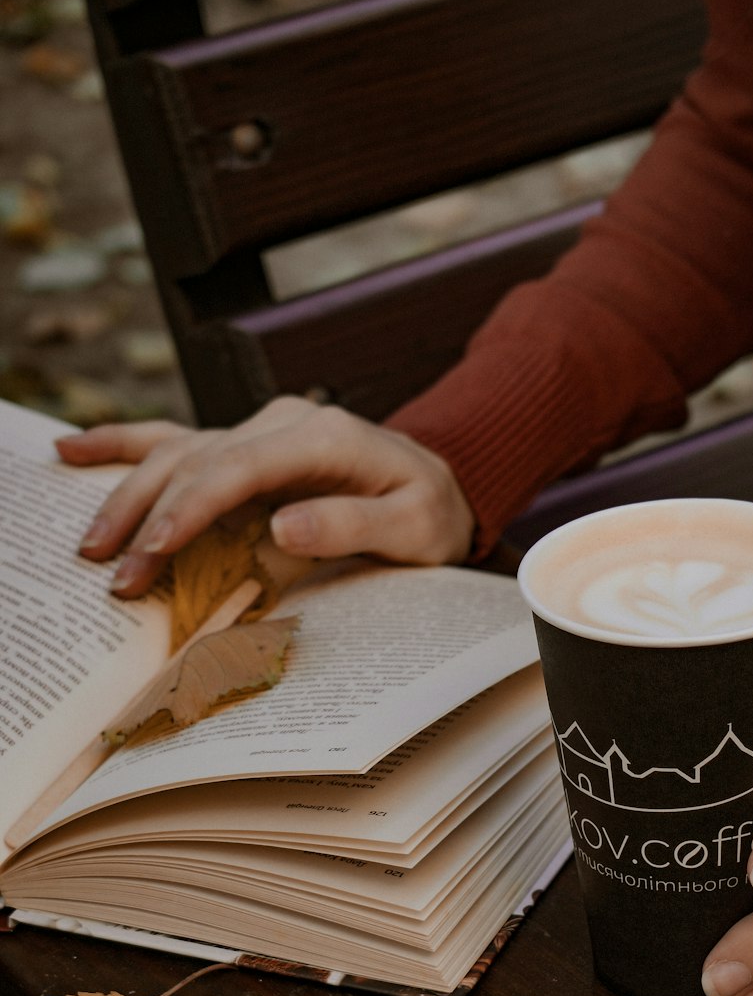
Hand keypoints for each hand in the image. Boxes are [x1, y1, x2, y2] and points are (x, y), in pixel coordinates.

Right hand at [62, 396, 475, 595]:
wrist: (440, 484)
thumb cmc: (429, 513)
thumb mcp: (412, 527)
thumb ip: (350, 524)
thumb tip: (280, 525)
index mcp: (321, 437)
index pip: (240, 467)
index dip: (193, 506)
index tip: (157, 547)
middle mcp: (280, 423)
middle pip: (197, 462)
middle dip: (150, 516)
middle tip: (115, 572)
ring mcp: (257, 430)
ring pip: (175, 453)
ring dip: (128, 496)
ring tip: (91, 545)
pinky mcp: (244, 448)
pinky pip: (175, 442)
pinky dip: (122, 446)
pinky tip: (71, 451)